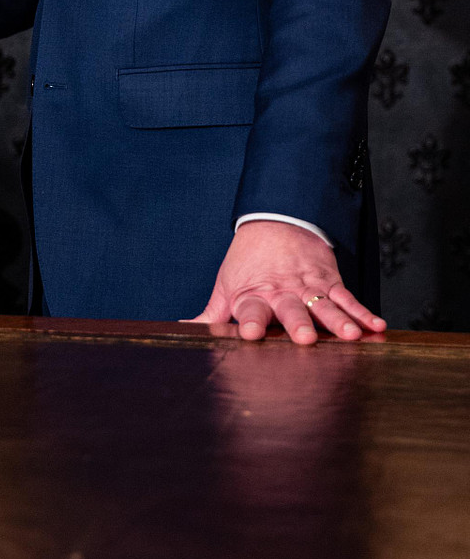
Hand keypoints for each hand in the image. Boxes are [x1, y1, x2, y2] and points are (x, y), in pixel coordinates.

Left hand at [190, 219, 386, 345]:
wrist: (274, 220)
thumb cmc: (247, 261)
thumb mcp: (226, 285)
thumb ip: (210, 314)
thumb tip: (182, 331)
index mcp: (253, 295)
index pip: (251, 310)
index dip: (252, 321)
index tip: (252, 334)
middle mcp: (282, 292)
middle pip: (291, 309)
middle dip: (298, 323)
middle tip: (306, 338)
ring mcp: (308, 286)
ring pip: (325, 305)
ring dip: (339, 321)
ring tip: (352, 336)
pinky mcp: (329, 282)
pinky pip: (348, 298)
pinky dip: (363, 312)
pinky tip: (377, 325)